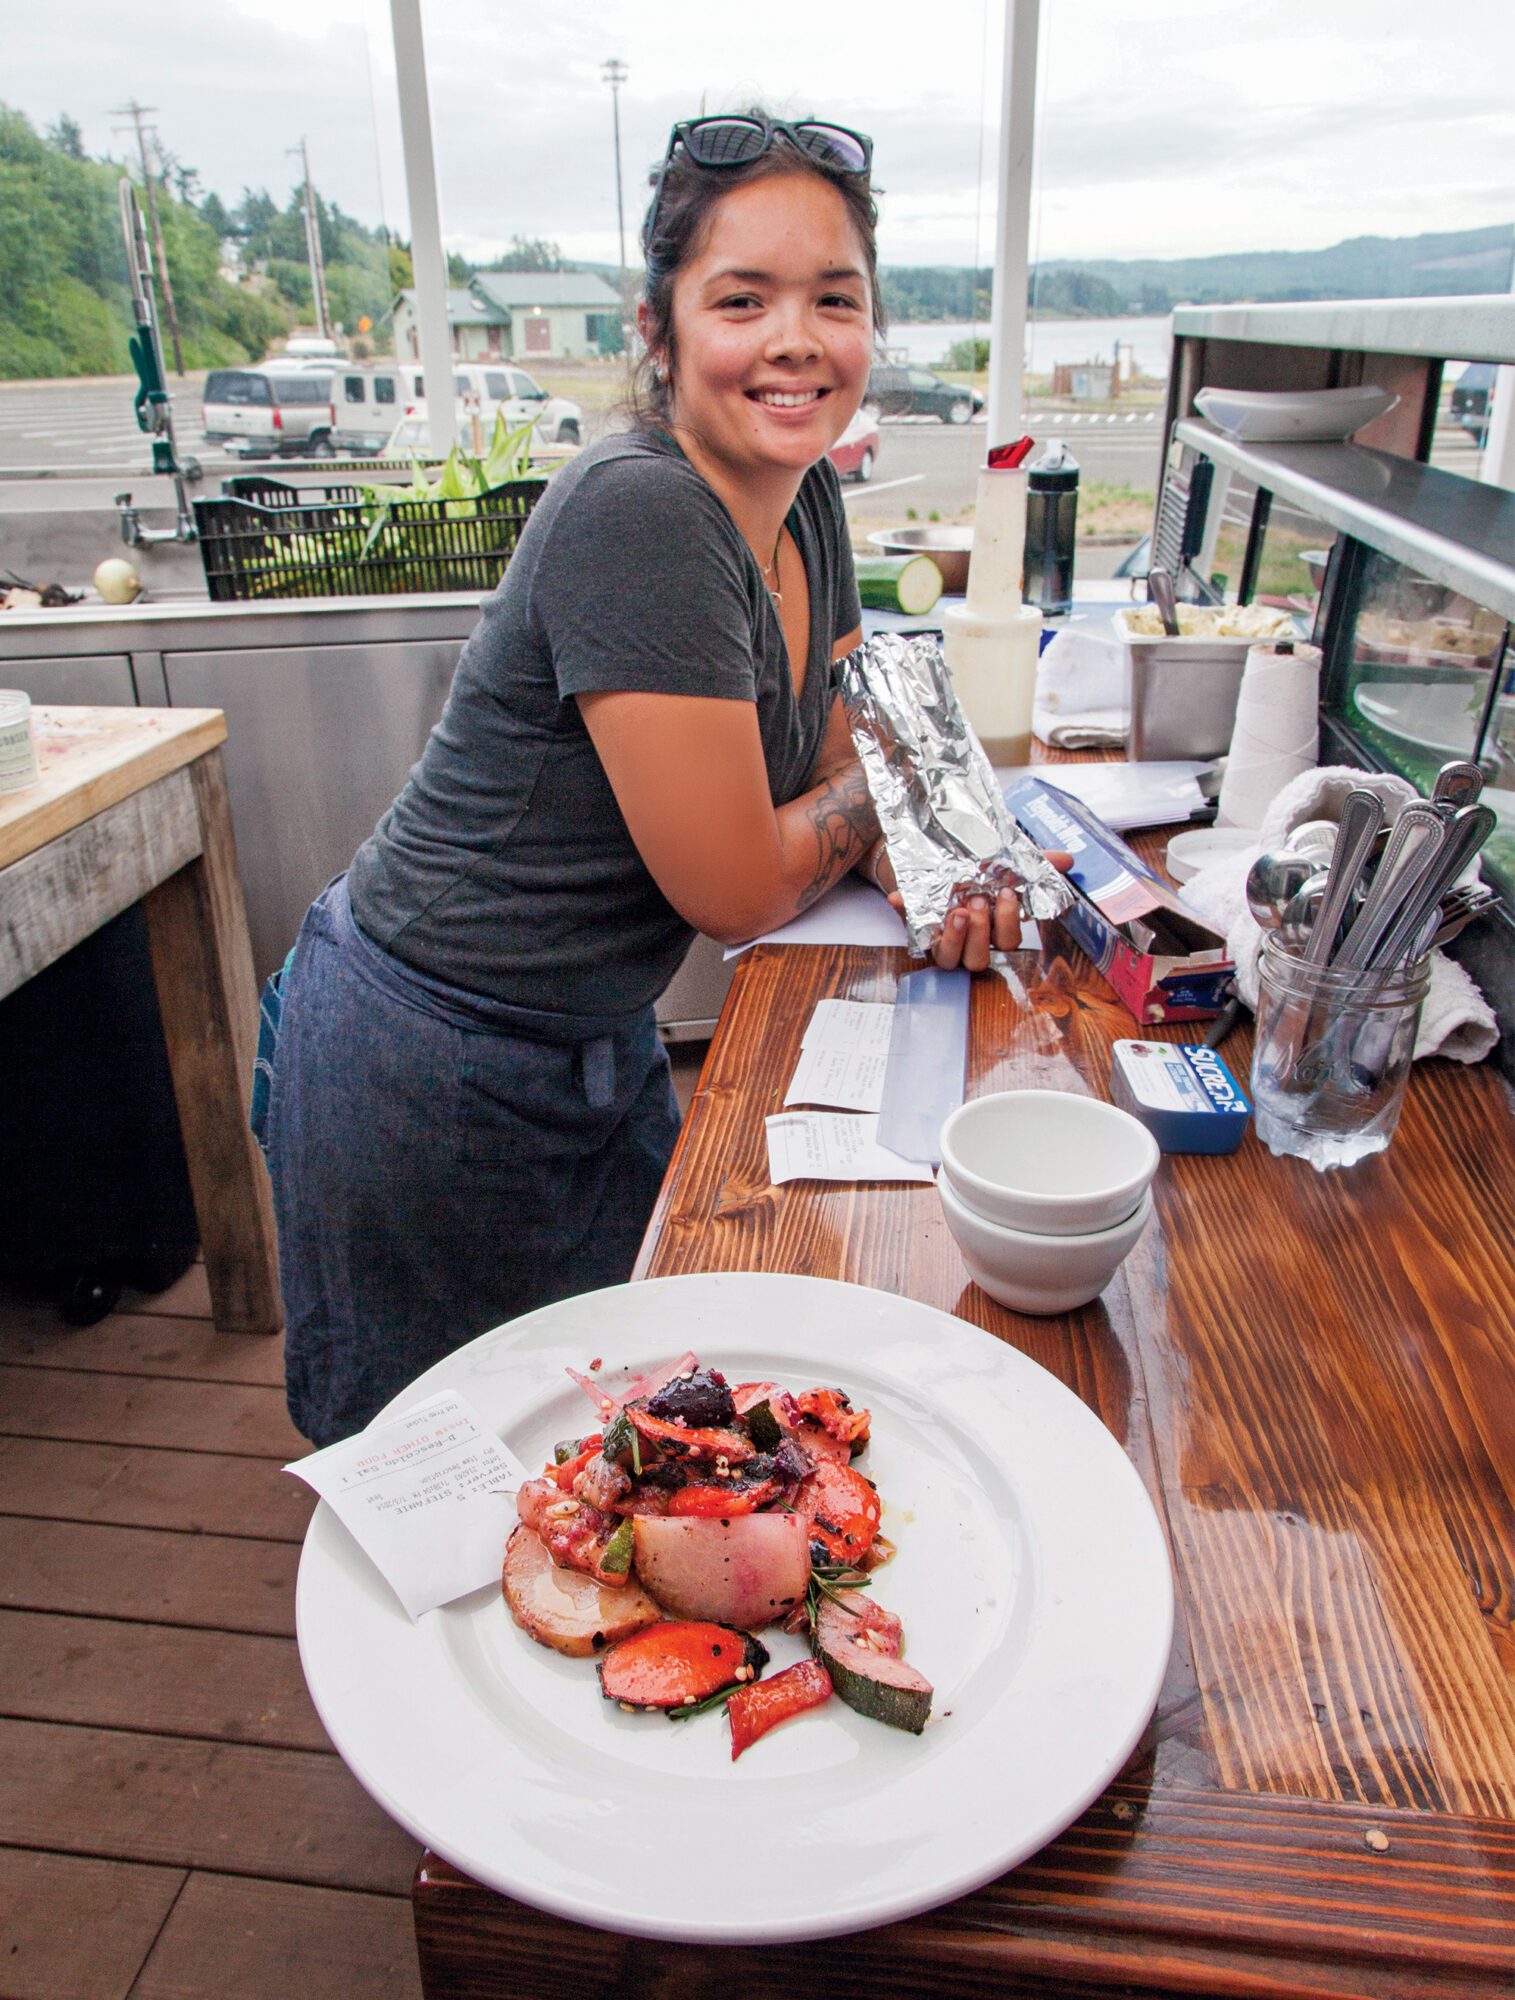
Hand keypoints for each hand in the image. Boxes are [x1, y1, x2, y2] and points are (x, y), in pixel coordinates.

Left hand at [873, 848, 1073, 973]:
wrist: (938, 855)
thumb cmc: (978, 868)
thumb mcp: (1008, 862)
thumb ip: (1037, 863)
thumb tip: (1067, 860)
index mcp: (995, 929)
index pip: (1008, 943)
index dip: (1007, 923)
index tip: (1006, 893)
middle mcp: (970, 942)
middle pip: (979, 959)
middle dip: (980, 933)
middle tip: (977, 902)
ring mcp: (943, 940)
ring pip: (949, 960)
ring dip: (953, 938)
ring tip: (955, 912)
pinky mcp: (917, 929)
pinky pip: (910, 931)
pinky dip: (904, 913)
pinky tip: (899, 898)